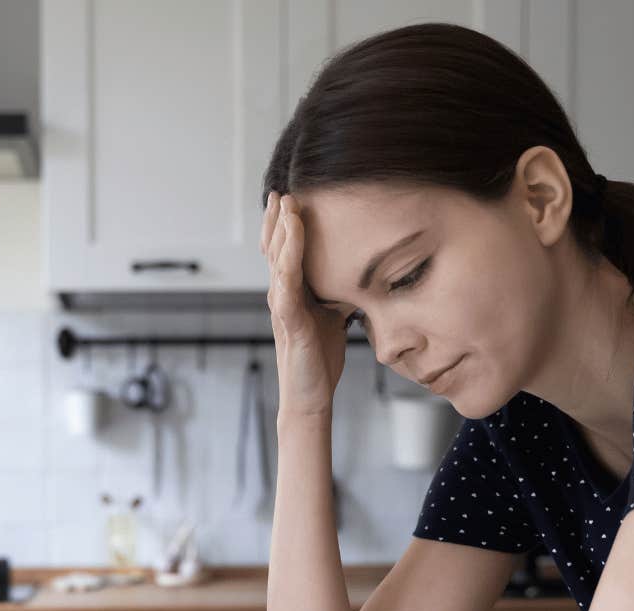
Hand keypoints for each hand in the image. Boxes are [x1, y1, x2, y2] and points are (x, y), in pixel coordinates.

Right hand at [262, 192, 347, 417]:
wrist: (310, 396)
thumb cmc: (320, 360)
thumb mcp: (333, 317)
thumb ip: (336, 294)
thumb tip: (358, 273)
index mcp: (291, 294)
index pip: (284, 252)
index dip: (284, 226)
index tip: (289, 198)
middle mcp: (281, 296)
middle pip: (275, 249)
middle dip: (277, 219)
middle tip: (281, 191)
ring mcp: (282, 308)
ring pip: (279, 261)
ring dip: (283, 232)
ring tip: (286, 206)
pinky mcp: (290, 322)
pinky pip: (286, 286)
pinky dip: (289, 262)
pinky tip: (291, 244)